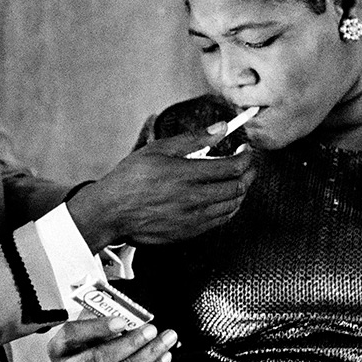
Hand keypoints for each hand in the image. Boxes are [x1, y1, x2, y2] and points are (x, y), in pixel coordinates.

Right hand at [49, 317, 178, 361]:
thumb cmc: (89, 345)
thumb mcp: (87, 327)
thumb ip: (101, 315)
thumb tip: (127, 309)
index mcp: (59, 348)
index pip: (74, 335)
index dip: (98, 327)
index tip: (122, 320)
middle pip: (99, 359)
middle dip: (129, 343)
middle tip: (151, 330)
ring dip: (148, 355)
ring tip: (166, 339)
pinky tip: (164, 357)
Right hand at [67, 126, 255, 249]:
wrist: (111, 212)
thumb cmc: (130, 179)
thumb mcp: (158, 149)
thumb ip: (194, 139)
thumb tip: (221, 128)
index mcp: (187, 175)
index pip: (232, 166)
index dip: (246, 156)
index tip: (246, 149)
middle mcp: (193, 199)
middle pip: (238, 187)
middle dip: (249, 172)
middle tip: (249, 163)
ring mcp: (193, 219)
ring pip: (232, 206)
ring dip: (241, 191)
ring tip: (238, 179)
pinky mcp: (189, 233)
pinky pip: (220, 221)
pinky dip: (229, 207)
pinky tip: (225, 199)